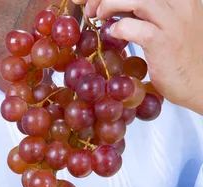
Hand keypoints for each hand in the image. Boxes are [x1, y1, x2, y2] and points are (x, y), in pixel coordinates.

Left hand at [71, 0, 202, 114]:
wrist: (200, 84)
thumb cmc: (180, 59)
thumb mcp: (166, 27)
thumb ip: (145, 14)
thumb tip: (112, 7)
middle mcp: (179, 3)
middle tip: (89, 7)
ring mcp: (173, 22)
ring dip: (110, 4)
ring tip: (97, 16)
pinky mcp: (165, 42)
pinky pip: (136, 28)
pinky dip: (119, 28)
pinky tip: (112, 33)